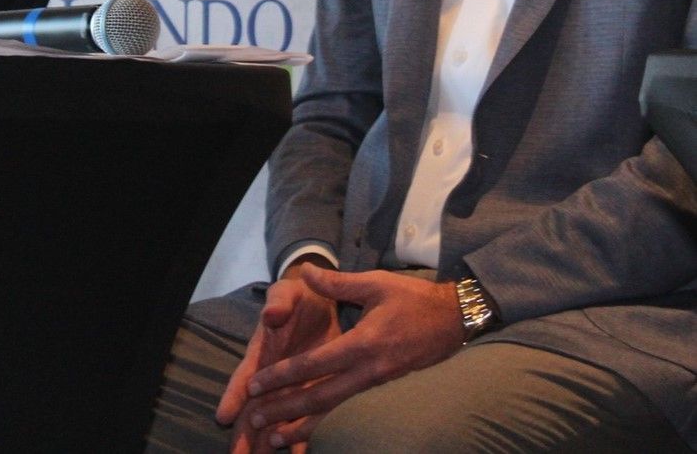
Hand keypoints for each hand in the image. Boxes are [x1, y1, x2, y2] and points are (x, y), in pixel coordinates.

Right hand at [215, 270, 339, 453]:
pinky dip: (299, 439)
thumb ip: (278, 304)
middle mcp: (271, 376)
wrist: (319, 301)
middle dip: (244, 433)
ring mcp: (289, 387)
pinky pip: (303, 420)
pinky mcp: (310, 391)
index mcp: (263, 352)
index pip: (245, 377)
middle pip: (253, 408)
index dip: (234, 396)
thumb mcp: (287, 294)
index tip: (223, 417)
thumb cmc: (297, 296)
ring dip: (267, 442)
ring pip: (274, 420)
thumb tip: (270, 315)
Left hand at [236, 266, 463, 449]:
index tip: (256, 384)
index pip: (315, 365)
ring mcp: (376, 382)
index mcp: (364, 344)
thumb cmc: (412, 299)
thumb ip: (337, 283)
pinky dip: (325, 420)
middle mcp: (368, 371)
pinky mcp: (381, 385)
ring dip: (303, 423)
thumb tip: (304, 272)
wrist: (453, 321)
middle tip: (255, 420)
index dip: (283, 376)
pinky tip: (308, 428)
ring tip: (274, 438)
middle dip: (285, 410)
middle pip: (320, 398)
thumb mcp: (375, 284)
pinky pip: (347, 405)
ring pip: (334, 408)